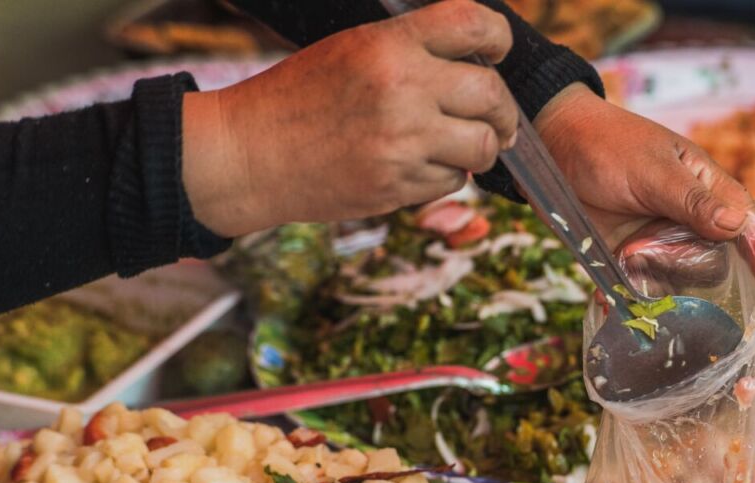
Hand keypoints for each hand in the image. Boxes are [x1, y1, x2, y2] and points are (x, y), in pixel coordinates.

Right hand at [183, 0, 518, 236]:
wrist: (250, 154)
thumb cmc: (300, 98)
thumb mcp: (351, 51)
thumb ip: (411, 52)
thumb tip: (477, 64)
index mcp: (389, 45)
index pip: (473, 25)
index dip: (498, 38)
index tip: (497, 53)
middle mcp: (402, 89)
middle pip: (492, 95)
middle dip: (503, 112)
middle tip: (498, 122)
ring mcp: (402, 141)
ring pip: (482, 146)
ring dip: (480, 150)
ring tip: (459, 148)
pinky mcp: (398, 185)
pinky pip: (453, 182)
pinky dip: (446, 177)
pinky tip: (418, 167)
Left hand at [534, 85, 754, 287]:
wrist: (552, 147)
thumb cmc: (608, 145)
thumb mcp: (652, 170)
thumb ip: (693, 201)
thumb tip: (738, 225)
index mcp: (705, 187)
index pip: (745, 223)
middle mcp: (687, 219)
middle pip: (711, 261)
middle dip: (684, 263)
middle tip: (644, 245)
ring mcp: (657, 241)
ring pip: (677, 280)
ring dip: (653, 278)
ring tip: (624, 253)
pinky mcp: (628, 258)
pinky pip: (640, 288)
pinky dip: (628, 297)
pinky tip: (609, 301)